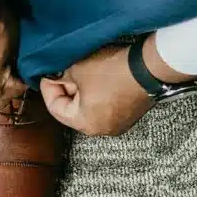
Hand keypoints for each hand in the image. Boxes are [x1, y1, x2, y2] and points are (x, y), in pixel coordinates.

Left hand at [39, 35, 196, 135]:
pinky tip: (98, 76)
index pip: (55, 108)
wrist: (148, 67)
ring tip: (81, 71)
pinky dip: (98, 93)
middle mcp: (101, 129)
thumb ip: (61, 76)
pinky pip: (106, 105)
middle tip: (64, 70)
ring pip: (90, 107)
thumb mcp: (77, 69)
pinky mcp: (129, 114)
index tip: (48, 73)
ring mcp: (117, 123)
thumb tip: (55, 77)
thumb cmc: (111, 71)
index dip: (48, 88)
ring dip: (83, 90)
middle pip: (73, 110)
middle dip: (67, 89)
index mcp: (84, 123)